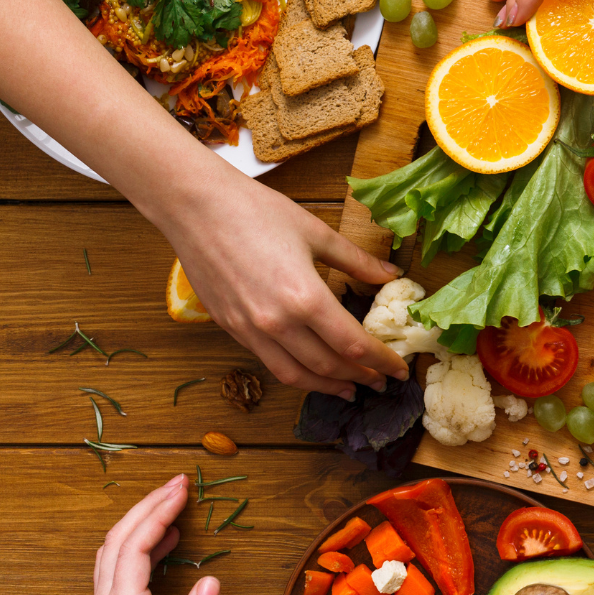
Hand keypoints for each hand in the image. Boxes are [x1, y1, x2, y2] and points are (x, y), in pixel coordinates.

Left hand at [82, 476, 218, 594]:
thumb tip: (213, 580)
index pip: (136, 546)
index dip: (158, 512)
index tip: (182, 489)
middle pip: (117, 539)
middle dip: (147, 505)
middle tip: (177, 483)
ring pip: (111, 552)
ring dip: (138, 521)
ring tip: (171, 505)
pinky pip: (114, 568)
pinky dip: (136, 545)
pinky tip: (161, 545)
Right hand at [160, 176, 408, 399]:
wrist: (194, 205)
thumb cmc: (257, 211)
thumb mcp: (317, 232)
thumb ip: (356, 261)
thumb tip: (391, 275)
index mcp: (305, 297)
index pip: (354, 345)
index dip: (381, 361)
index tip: (399, 369)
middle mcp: (277, 322)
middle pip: (328, 366)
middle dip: (360, 377)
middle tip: (380, 381)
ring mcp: (249, 329)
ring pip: (295, 375)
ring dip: (327, 386)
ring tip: (349, 389)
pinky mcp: (230, 328)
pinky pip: (268, 362)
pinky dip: (295, 374)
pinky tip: (309, 369)